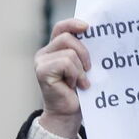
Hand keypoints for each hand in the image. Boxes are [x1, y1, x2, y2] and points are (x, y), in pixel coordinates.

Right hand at [34, 18, 89, 138]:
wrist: (69, 114)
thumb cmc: (79, 92)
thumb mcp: (84, 67)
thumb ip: (84, 52)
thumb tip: (97, 36)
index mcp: (55, 49)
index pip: (62, 28)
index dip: (73, 23)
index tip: (88, 27)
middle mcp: (45, 53)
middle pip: (67, 37)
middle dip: (84, 52)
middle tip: (89, 69)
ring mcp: (41, 61)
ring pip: (69, 53)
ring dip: (80, 70)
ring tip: (81, 82)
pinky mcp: (42, 71)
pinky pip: (66, 63)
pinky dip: (75, 75)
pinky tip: (75, 86)